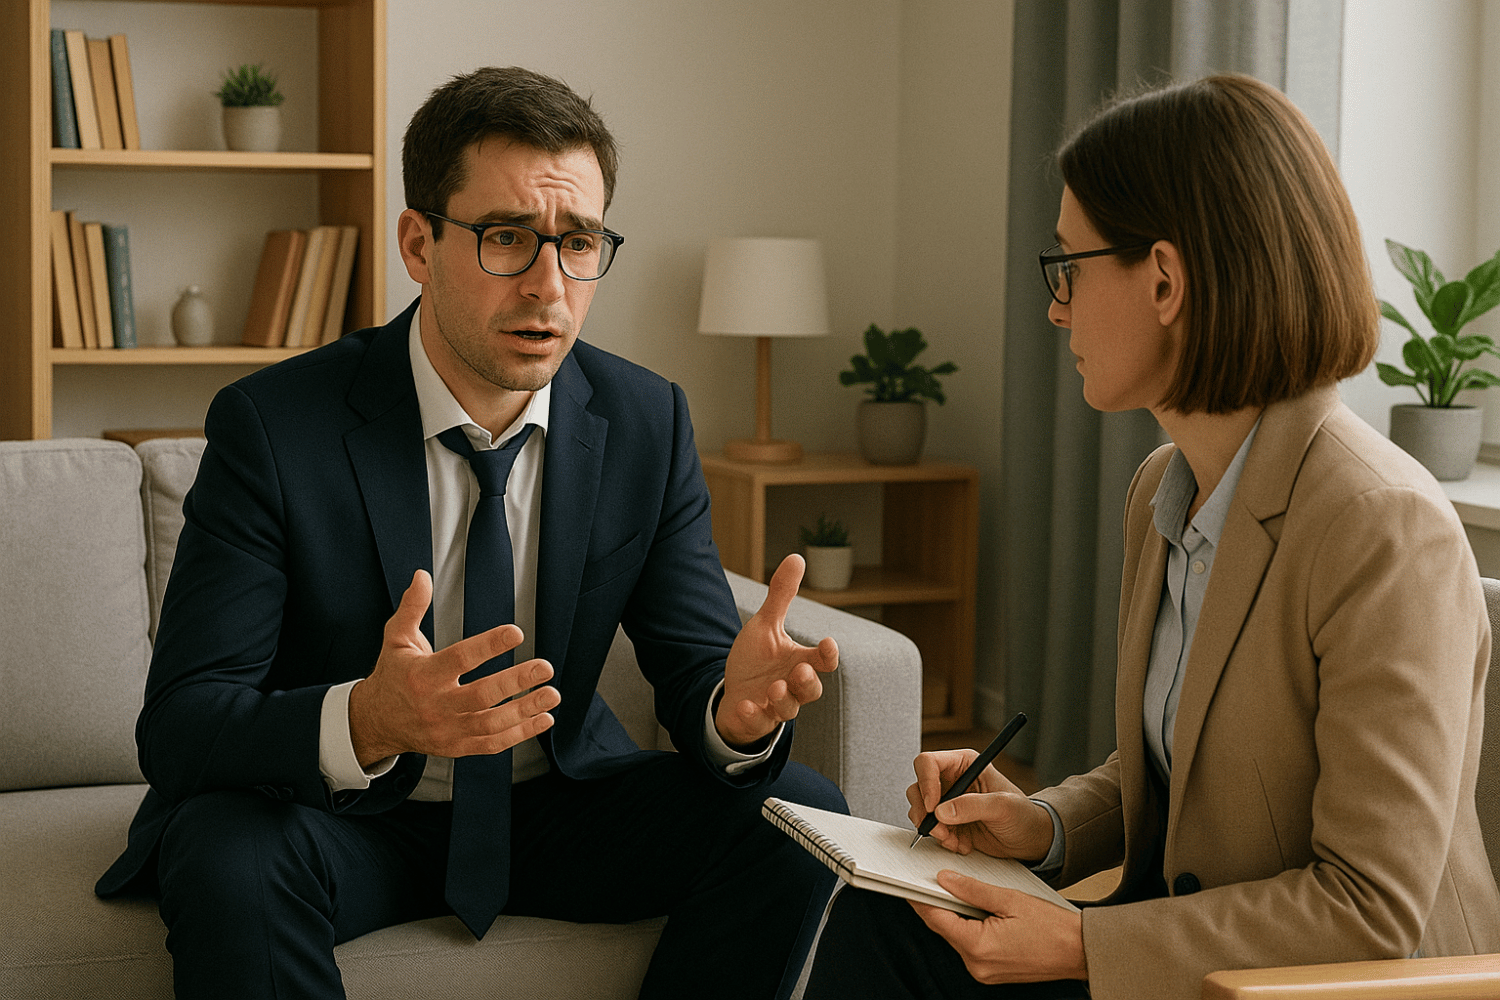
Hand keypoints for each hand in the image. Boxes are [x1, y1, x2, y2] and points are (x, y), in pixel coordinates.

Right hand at [348, 570, 560, 768]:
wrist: (376, 722)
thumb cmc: (393, 675)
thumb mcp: (396, 638)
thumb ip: (412, 607)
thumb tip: (422, 576)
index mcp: (422, 675)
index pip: (459, 659)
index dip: (488, 646)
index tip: (517, 632)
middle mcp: (435, 705)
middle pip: (480, 696)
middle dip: (516, 681)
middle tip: (545, 667)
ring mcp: (447, 730)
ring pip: (490, 724)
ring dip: (525, 710)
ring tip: (551, 694)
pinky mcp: (456, 748)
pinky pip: (492, 744)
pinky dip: (521, 734)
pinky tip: (544, 718)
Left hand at [715, 554, 838, 747]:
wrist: (734, 693)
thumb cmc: (757, 660)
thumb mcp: (766, 625)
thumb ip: (782, 596)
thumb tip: (796, 557)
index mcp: (799, 662)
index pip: (823, 661)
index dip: (828, 654)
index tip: (828, 643)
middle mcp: (792, 686)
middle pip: (812, 691)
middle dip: (808, 682)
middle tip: (799, 671)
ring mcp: (775, 706)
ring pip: (789, 710)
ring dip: (784, 700)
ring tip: (774, 689)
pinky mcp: (756, 720)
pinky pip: (759, 723)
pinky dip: (754, 716)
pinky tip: (746, 705)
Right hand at [907, 750, 1053, 862]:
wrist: (1029, 840)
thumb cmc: (1024, 815)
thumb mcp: (1003, 806)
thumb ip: (973, 805)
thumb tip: (942, 811)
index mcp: (964, 764)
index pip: (929, 763)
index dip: (925, 783)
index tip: (932, 806)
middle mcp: (952, 780)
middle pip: (918, 787)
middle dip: (925, 812)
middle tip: (940, 829)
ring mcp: (947, 802)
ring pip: (920, 809)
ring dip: (933, 829)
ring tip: (955, 839)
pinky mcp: (947, 821)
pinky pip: (931, 829)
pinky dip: (942, 840)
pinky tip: (962, 843)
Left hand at [911, 874, 1086, 983]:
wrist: (1080, 951)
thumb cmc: (1053, 927)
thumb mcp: (1010, 899)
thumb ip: (973, 890)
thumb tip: (945, 880)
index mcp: (979, 947)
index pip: (936, 919)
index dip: (920, 899)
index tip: (908, 883)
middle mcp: (977, 965)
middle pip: (945, 929)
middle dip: (937, 905)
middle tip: (930, 880)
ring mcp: (984, 972)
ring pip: (957, 937)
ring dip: (954, 916)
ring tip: (956, 891)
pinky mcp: (992, 972)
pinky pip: (971, 946)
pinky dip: (968, 928)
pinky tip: (974, 911)